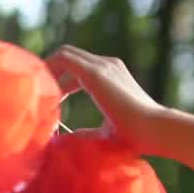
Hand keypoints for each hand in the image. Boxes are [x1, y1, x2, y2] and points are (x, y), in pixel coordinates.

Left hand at [45, 45, 166, 153]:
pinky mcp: (95, 72)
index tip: (53, 96)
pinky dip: (49, 68)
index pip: (82, 67)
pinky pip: (64, 59)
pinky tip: (43, 87)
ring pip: (66, 54)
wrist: (154, 129)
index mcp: (115, 77)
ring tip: (38, 89)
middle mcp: (109, 66)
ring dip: (49, 68)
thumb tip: (67, 138)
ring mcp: (103, 66)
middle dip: (53, 71)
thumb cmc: (137, 136)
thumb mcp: (108, 132)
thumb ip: (88, 133)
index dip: (64, 78)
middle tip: (40, 92)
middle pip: (71, 56)